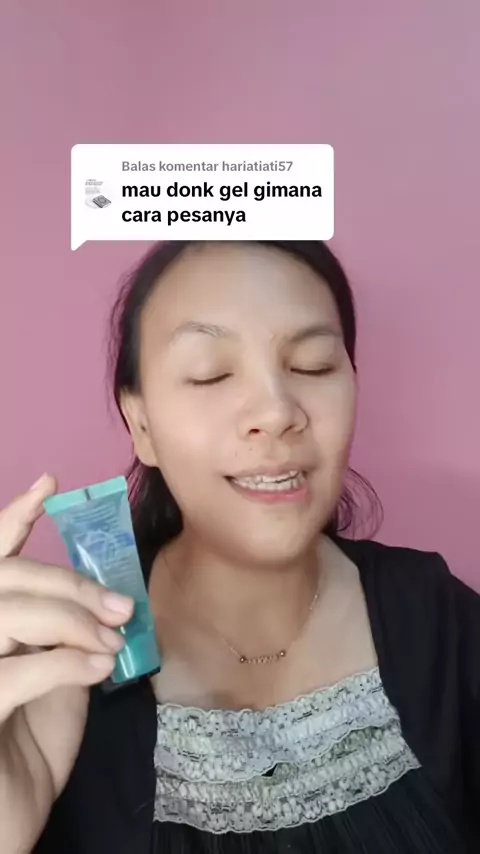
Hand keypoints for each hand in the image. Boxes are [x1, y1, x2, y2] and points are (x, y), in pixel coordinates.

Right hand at [0, 474, 133, 853]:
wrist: (7, 820)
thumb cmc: (29, 746)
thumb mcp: (59, 679)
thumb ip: (68, 635)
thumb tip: (109, 601)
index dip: (14, 517)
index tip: (51, 484)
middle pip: (5, 580)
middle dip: (67, 583)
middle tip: (121, 605)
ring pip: (3, 612)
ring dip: (66, 617)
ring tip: (111, 635)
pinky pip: (11, 673)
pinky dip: (61, 663)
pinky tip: (96, 667)